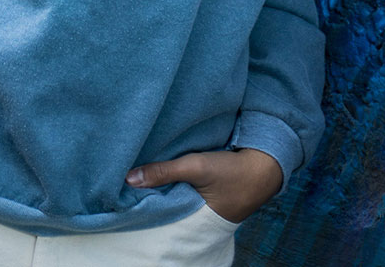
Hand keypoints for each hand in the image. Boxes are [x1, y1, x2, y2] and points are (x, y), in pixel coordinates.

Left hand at [126, 147, 281, 223]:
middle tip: (123, 183)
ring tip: (136, 174)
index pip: (157, 214)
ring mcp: (196, 203)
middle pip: (162, 206)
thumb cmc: (230, 171)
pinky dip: (171, 181)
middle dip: (147, 196)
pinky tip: (159, 169)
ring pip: (170, 196)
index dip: (140, 204)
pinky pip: (180, 188)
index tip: (119, 194)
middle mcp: (190, 214)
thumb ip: (164, 172)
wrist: (264, 166)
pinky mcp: (202, 191)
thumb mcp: (196, 168)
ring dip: (159, 186)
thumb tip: (128, 178)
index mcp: (188, 218)